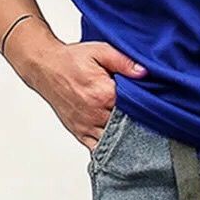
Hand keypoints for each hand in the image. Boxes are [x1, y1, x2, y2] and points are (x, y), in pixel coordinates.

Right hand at [25, 38, 147, 151]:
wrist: (46, 67)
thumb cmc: (72, 59)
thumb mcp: (101, 51)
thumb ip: (124, 62)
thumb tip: (144, 72)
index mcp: (103, 94)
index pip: (134, 108)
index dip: (146, 106)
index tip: (153, 104)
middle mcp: (95, 113)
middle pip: (125, 126)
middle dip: (137, 122)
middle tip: (147, 118)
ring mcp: (86, 125)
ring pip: (112, 140)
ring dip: (124, 137)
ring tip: (134, 129)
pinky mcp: (78, 132)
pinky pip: (96, 148)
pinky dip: (108, 147)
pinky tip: (117, 143)